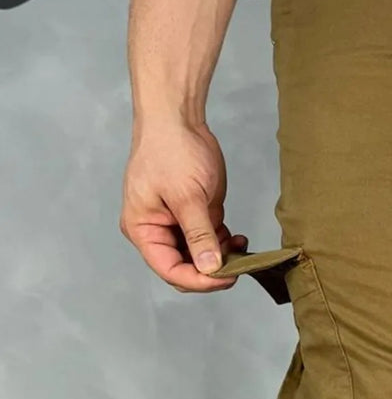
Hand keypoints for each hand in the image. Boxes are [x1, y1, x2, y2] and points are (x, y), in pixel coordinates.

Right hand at [120, 119, 247, 292]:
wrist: (178, 119)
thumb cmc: (170, 150)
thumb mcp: (187, 196)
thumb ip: (199, 235)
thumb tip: (210, 268)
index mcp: (143, 230)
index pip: (169, 269)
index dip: (197, 280)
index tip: (225, 278)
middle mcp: (156, 231)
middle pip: (183, 268)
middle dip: (210, 271)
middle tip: (237, 266)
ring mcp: (176, 224)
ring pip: (199, 258)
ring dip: (221, 259)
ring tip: (240, 248)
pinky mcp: (194, 216)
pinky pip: (209, 241)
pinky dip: (225, 244)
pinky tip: (239, 239)